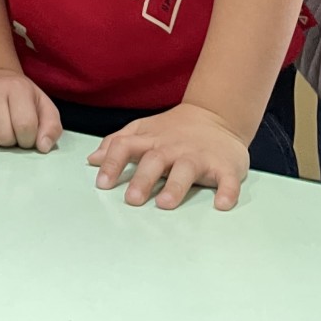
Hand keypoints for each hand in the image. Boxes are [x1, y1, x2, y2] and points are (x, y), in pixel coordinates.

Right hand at [0, 69, 61, 152]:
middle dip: (10, 141)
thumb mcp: (43, 109)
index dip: (28, 139)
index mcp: (18, 87)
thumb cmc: (21, 99)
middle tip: (10, 130)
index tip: (26, 133)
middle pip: (3, 136)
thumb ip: (51, 128)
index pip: (25, 127)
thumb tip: (43, 147)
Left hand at [88, 103, 249, 210]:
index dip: (113, 163)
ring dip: (176, 186)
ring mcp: (199, 155)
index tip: (102, 183)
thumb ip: (117, 143)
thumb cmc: (174, 130)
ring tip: (165, 203)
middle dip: (142, 179)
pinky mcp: (225, 166)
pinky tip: (222, 204)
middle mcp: (172, 147)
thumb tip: (92, 160)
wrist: (217, 116)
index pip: (126, 147)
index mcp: (150, 139)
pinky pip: (227, 179)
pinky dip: (227, 191)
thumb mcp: (143, 130)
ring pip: (186, 169)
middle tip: (132, 200)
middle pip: (154, 160)